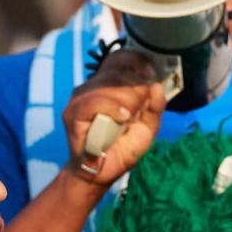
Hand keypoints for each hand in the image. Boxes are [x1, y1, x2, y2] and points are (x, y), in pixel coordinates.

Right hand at [61, 49, 165, 187]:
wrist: (100, 173)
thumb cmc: (121, 148)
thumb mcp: (147, 127)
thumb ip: (155, 107)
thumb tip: (158, 86)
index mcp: (107, 85)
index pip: (118, 58)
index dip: (136, 61)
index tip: (150, 74)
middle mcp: (92, 86)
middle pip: (118, 71)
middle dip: (137, 87)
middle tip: (141, 107)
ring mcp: (80, 98)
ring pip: (108, 84)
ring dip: (127, 100)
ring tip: (130, 117)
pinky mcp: (73, 113)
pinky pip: (94, 101)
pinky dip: (112, 108)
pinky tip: (121, 118)